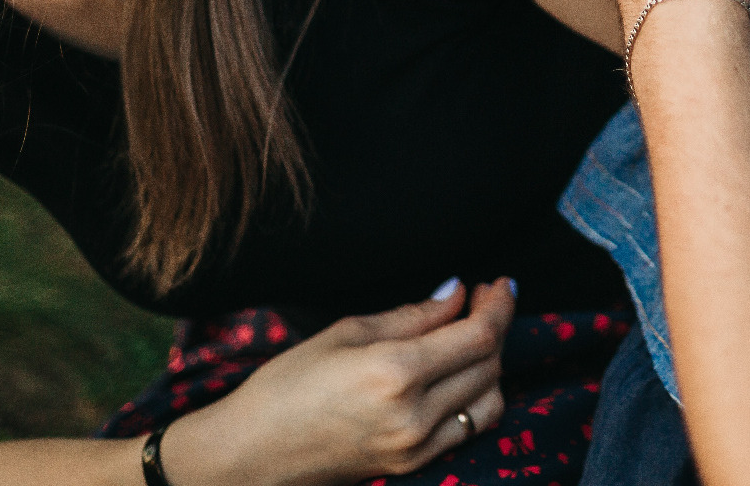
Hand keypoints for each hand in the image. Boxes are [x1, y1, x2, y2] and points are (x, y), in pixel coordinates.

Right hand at [164, 279, 514, 485]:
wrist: (251, 454)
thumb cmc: (288, 384)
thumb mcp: (347, 332)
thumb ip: (413, 315)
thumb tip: (458, 293)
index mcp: (396, 372)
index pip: (478, 336)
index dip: (498, 306)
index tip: (498, 285)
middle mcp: (414, 413)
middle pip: (489, 364)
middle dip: (494, 326)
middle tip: (481, 301)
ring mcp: (416, 446)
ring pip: (488, 399)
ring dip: (490, 364)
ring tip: (470, 337)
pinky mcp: (412, 465)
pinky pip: (467, 428)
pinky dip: (476, 397)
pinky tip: (459, 375)